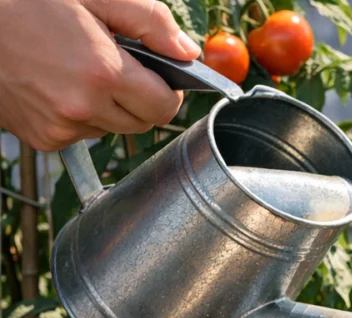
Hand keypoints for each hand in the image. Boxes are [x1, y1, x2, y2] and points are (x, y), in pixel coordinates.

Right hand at [0, 0, 201, 150]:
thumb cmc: (30, 1)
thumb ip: (152, 22)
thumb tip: (188, 53)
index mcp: (102, 73)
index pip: (165, 108)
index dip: (167, 90)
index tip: (157, 74)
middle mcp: (81, 108)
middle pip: (141, 123)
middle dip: (139, 98)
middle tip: (114, 65)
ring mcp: (58, 127)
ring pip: (110, 129)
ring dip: (106, 106)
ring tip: (77, 70)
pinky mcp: (41, 137)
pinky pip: (79, 135)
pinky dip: (77, 115)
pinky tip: (57, 84)